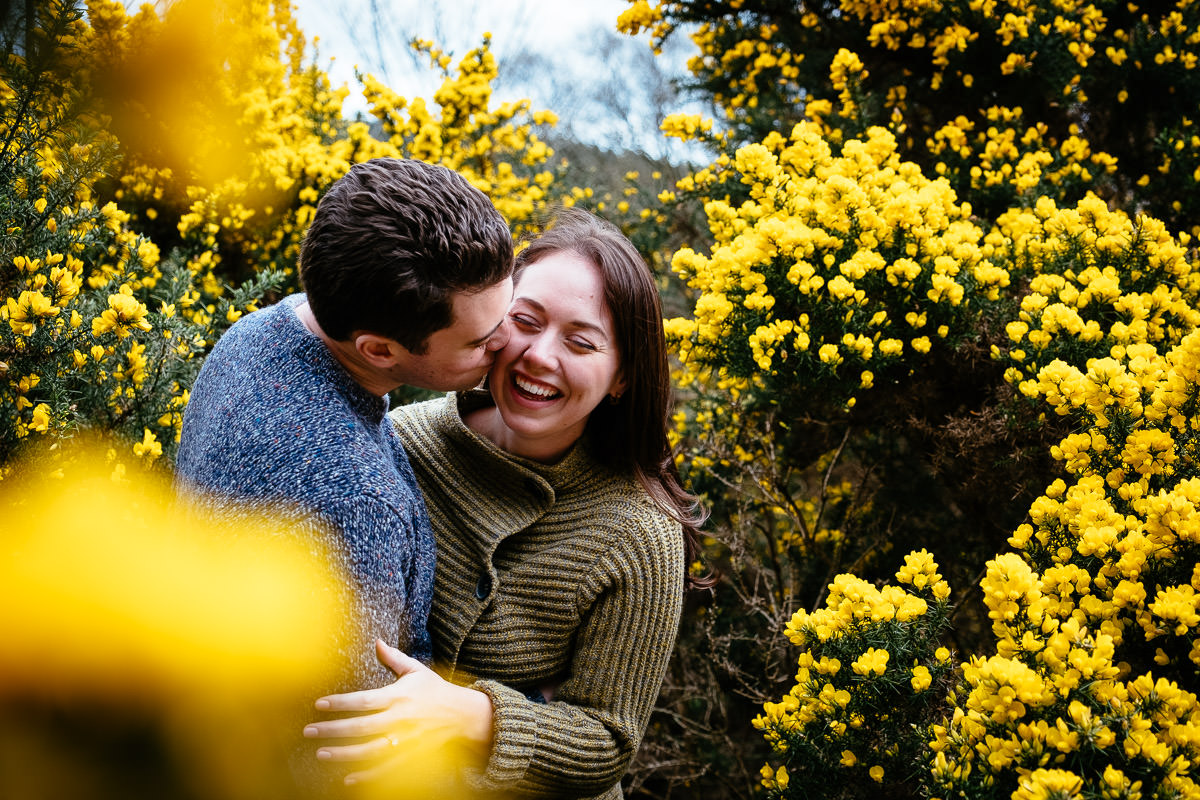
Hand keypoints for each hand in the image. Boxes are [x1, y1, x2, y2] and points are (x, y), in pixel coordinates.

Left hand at [302, 639, 493, 785]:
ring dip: (344, 753)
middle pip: (361, 726)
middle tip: (308, 731)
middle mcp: (400, 719)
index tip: (319, 704)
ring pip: (370, 750)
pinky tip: (348, 779)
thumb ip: (394, 659)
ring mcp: (405, 740)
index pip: (363, 700)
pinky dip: (367, 775)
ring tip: (321, 753)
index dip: (340, 703)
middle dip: (333, 729)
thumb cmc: (436, 690)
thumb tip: (377, 641)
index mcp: (399, 696)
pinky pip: (385, 768)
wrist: (464, 715)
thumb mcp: (417, 671)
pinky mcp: (410, 756)